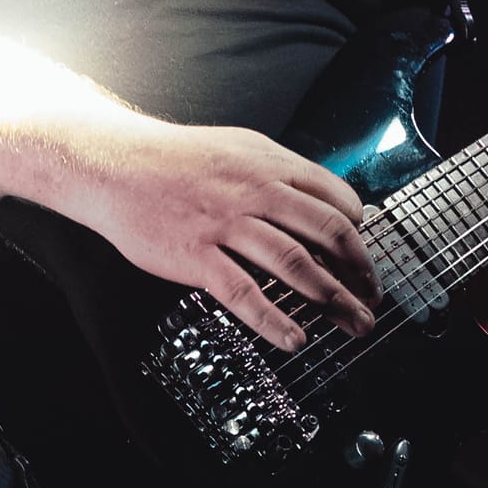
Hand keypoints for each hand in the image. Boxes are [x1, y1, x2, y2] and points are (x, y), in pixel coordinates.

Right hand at [65, 117, 376, 350]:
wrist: (115, 164)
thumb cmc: (175, 161)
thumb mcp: (238, 149)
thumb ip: (279, 174)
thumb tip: (320, 201)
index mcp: (271, 165)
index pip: (338, 199)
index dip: (360, 234)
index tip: (365, 260)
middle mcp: (256, 192)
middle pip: (329, 233)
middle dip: (360, 272)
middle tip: (372, 297)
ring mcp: (227, 224)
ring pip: (295, 264)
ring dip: (333, 300)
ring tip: (353, 324)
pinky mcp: (197, 255)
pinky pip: (244, 293)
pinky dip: (275, 320)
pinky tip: (295, 339)